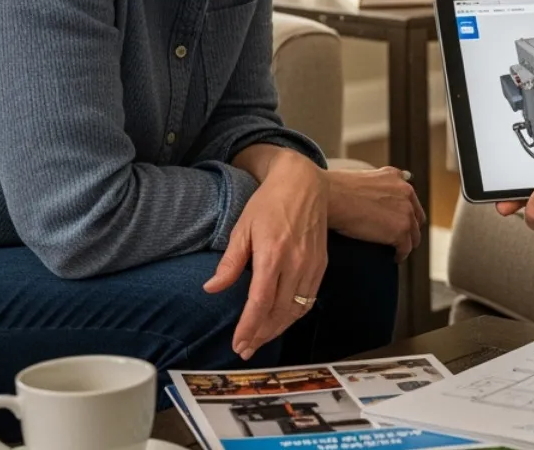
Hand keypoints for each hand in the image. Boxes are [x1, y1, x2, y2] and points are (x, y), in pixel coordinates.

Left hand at [203, 153, 327, 360]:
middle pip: (279, 312)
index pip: (260, 303)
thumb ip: (230, 262)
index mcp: (273, 254)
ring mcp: (312, 265)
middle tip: (245, 349)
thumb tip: (211, 289)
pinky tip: (281, 320)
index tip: (238, 343)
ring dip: (278, 329)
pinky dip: (294, 315)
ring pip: (296, 310)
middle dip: (261, 335)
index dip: (248, 328)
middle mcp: (296, 263)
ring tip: (260, 339)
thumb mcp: (243, 228)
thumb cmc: (269, 203)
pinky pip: (309, 300)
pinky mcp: (321, 265)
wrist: (304, 184)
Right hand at [324, 166, 426, 260]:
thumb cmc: (336, 188)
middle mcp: (405, 192)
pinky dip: (400, 254)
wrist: (329, 197)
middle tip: (400, 238)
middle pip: (416, 217)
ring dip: (406, 243)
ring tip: (397, 250)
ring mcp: (405, 212)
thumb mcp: (362, 176)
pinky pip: (405, 248)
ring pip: (414, 234)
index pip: (409, 198)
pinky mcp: (400, 231)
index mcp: (395, 177)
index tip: (398, 221)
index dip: (405, 212)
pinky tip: (393, 257)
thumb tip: (382, 190)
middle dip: (410, 228)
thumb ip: (377, 183)